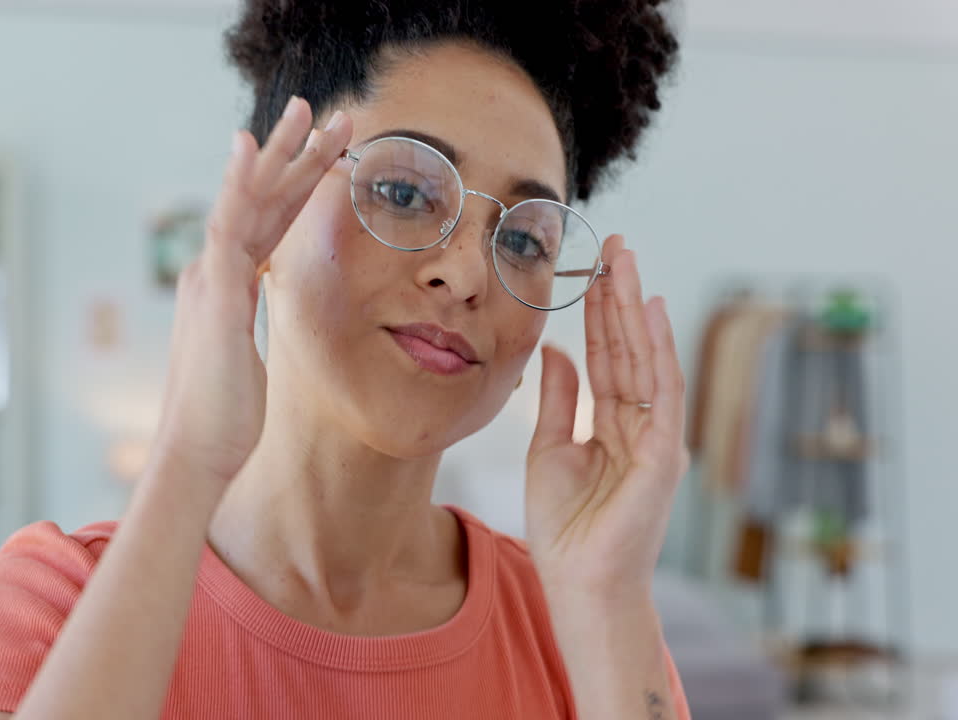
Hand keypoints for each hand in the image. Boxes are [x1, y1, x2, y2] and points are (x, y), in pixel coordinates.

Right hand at [148, 97, 352, 486]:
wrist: (198, 453)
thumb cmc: (225, 419)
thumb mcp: (248, 361)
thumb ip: (252, 328)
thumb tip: (268, 320)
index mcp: (227, 286)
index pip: (268, 223)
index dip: (298, 186)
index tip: (328, 155)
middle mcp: (213, 272)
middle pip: (261, 199)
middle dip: (296, 153)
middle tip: (327, 111)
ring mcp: (210, 278)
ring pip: (248, 199)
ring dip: (278, 152)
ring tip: (307, 109)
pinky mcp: (214, 294)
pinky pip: (228, 226)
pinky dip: (239, 183)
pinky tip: (251, 147)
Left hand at [523, 234, 689, 597]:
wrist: (579, 583)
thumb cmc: (566, 528)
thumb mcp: (549, 449)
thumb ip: (557, 399)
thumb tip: (555, 347)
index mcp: (613, 425)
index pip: (606, 357)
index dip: (598, 313)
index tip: (592, 269)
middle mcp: (641, 424)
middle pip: (628, 348)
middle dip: (620, 296)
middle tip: (615, 244)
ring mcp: (656, 437)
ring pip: (646, 359)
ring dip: (636, 308)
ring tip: (628, 261)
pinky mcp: (663, 453)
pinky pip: (662, 392)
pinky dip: (658, 349)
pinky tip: (650, 311)